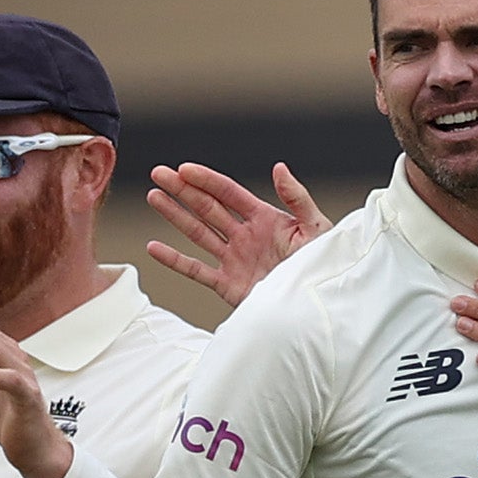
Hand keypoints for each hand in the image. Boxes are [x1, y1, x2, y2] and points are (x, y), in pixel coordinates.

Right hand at [145, 158, 324, 311]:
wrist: (317, 309)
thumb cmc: (324, 267)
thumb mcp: (316, 229)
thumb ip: (297, 198)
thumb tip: (279, 168)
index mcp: (266, 220)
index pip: (229, 194)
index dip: (207, 180)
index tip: (184, 169)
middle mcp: (246, 237)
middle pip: (208, 207)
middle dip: (182, 190)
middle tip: (158, 173)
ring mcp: (235, 260)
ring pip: (198, 233)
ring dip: (175, 215)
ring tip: (154, 196)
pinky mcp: (228, 285)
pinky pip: (196, 270)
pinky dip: (175, 260)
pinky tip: (154, 247)